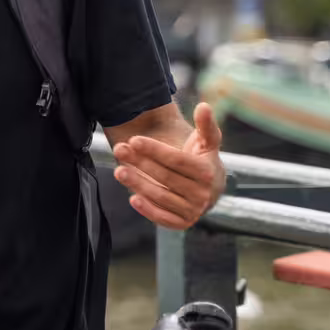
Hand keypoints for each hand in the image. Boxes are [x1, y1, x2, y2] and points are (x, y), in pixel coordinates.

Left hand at [112, 103, 226, 229]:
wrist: (210, 188)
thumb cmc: (203, 159)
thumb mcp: (207, 141)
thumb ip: (205, 125)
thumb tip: (204, 106)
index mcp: (207, 172)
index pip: (177, 160)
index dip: (155, 150)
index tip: (134, 140)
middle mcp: (202, 194)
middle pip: (166, 177)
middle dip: (141, 163)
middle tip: (119, 150)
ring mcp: (193, 210)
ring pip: (161, 197)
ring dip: (138, 184)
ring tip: (118, 171)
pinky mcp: (184, 223)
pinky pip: (163, 218)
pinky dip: (148, 210)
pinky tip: (132, 198)